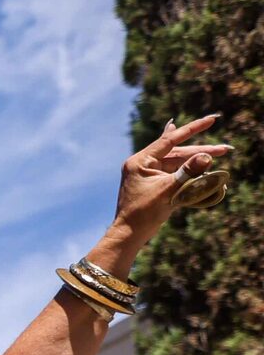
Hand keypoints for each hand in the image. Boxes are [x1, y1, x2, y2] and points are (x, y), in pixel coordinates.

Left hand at [109, 113, 229, 240]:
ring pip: (177, 162)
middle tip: (225, 149)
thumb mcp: (168, 190)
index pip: (170, 140)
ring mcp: (148, 174)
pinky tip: (199, 159)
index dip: (193, 129)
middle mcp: (143, 164)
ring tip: (219, 155)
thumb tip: (206, 156)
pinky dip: (189, 170)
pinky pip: (174, 172)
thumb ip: (187, 173)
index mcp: (141, 161)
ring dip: (197, 161)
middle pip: (177, 152)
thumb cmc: (143, 212)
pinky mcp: (154, 184)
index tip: (211, 120)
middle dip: (201, 151)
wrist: (129, 234)